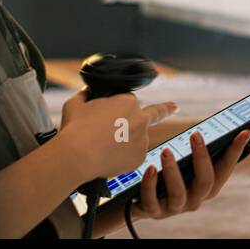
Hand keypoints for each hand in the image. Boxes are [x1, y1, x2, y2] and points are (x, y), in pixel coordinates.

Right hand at [58, 88, 176, 178]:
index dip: (119, 106)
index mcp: (128, 102)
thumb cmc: (75, 129)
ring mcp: (142, 139)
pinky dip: (123, 157)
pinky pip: (133, 156)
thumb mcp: (76, 104)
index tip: (124, 108)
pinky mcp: (140, 158)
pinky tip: (108, 157)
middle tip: (174, 107)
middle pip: (152, 113)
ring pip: (137, 138)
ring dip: (127, 141)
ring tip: (104, 147)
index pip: (129, 100)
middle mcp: (140, 119)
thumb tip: (86, 91)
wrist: (77, 156)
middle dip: (165, 108)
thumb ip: (85, 95)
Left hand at [133, 129, 249, 220]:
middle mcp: (196, 199)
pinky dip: (150, 185)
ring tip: (166, 151)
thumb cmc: (172, 175)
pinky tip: (149, 169)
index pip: (226, 168)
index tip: (244, 131)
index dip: (236, 151)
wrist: (145, 200)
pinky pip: (152, 201)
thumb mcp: (187, 164)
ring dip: (172, 171)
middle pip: (205, 182)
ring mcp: (175, 208)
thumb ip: (200, 151)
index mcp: (209, 186)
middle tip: (195, 134)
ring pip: (178, 193)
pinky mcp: (155, 212)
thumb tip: (211, 127)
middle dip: (202, 157)